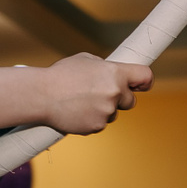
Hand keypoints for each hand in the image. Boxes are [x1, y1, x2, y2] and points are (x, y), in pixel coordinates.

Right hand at [35, 53, 151, 134]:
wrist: (41, 95)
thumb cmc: (60, 75)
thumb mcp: (85, 60)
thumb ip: (104, 68)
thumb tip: (114, 74)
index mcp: (115, 73)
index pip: (145, 76)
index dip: (145, 81)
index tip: (141, 85)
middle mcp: (115, 93)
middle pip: (131, 101)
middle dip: (120, 99)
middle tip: (100, 94)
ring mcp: (107, 112)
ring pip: (113, 113)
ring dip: (103, 109)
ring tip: (80, 102)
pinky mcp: (97, 126)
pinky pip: (100, 124)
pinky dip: (91, 119)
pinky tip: (76, 111)